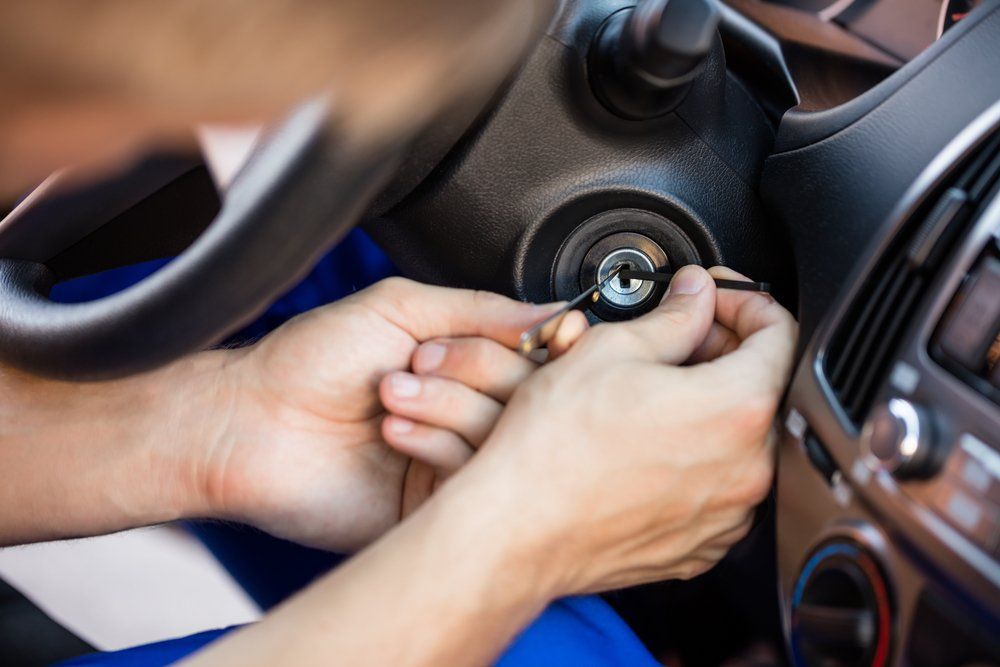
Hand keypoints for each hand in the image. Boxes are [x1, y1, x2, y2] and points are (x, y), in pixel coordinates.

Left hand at [191, 277, 557, 550]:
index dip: (542, 348)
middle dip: (478, 370)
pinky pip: (473, 480)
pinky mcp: (433, 508)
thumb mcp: (397, 306)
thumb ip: (479, 308)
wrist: (250, 422)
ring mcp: (452, 462)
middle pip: (531, 399)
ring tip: (392, 396)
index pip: (537, 359)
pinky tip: (394, 433)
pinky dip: (437, 446)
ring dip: (448, 406)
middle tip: (419, 361)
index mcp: (463, 367)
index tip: (546, 338)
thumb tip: (553, 311)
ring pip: (505, 439)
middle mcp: (464, 413)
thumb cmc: (308, 360)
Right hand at [426, 265, 796, 593]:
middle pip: (758, 386)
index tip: (715, 295)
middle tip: (671, 337)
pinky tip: (644, 442)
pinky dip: (693, 458)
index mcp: (736, 408)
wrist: (516, 529)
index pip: (778, 332)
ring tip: (648, 393)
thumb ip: (673, 315)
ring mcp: (726, 514)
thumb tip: (695, 296)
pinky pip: (715, 487)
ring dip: (706, 406)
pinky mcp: (700, 545)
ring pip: (736, 439)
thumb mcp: (611, 348)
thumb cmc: (553, 449)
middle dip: (720, 350)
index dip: (744, 299)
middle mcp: (747, 468)